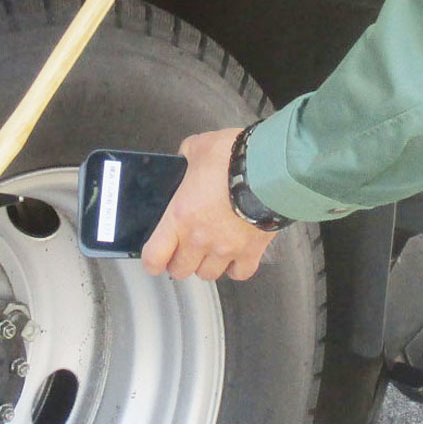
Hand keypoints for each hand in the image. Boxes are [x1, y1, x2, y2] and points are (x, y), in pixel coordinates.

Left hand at [141, 128, 275, 281]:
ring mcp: (225, 248)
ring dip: (206, 264)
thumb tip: (182, 162)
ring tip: (209, 250)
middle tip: (183, 250)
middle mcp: (199, 238)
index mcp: (179, 217)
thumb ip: (184, 160)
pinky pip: (238, 273)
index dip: (152, 261)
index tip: (155, 258)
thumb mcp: (196, 149)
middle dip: (179, 262)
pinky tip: (234, 255)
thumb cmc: (232, 157)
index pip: (154, 258)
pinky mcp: (251, 251)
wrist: (270, 166)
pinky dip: (235, 268)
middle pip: (180, 270)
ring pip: (208, 275)